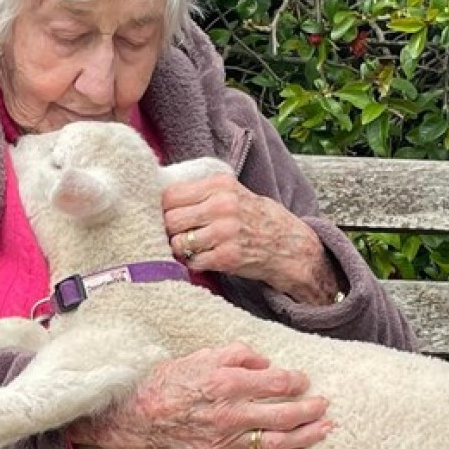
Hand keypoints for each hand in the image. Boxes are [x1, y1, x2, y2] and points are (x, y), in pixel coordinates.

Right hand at [68, 343, 332, 448]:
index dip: (297, 381)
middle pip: (285, 415)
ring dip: (306, 436)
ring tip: (324, 429)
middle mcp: (230, 414)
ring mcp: (225, 441)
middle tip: (324, 404)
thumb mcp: (203, 355)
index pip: (278, 383)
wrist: (137, 415)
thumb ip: (239, 354)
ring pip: (277, 443)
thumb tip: (267, 363)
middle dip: (311, 409)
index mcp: (227, 383)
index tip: (303, 380)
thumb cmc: (170, 382)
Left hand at [163, 173, 341, 305]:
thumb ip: (201, 192)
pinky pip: (192, 262)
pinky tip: (205, 258)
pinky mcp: (227, 257)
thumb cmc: (253, 217)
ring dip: (181, 249)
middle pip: (171, 220)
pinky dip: (193, 263)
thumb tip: (160, 200)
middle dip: (170, 231)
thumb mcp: (231, 192)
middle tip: (180, 234)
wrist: (288, 244)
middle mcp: (222, 206)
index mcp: (220, 185)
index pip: (171, 195)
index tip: (169, 215)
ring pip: (179, 243)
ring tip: (194, 247)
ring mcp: (225, 232)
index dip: (164, 208)